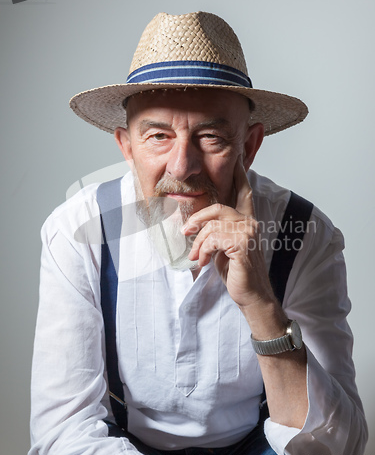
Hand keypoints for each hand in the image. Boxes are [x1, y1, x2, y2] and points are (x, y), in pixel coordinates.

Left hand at [182, 156, 276, 309]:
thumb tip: (192, 226)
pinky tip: (203, 262)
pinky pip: (213, 239)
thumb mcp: (223, 248)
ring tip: (196, 257)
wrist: (251, 296)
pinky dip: (203, 251)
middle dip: (197, 220)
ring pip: (212, 226)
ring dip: (198, 244)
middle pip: (218, 208)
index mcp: (247, 221)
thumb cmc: (237, 273)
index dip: (240, 175)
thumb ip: (215, 232)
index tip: (238, 158)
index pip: (244, 192)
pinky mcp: (242, 245)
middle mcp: (250, 223)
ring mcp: (248, 233)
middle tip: (185, 232)